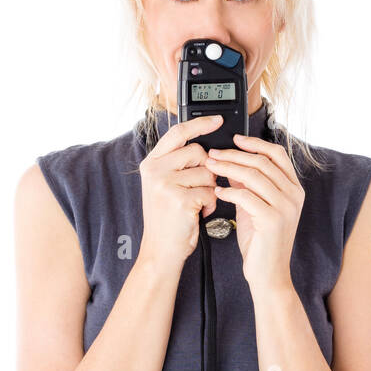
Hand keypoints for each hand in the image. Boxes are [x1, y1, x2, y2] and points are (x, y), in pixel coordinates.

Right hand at [134, 114, 224, 274]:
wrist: (161, 250)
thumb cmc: (169, 220)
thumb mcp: (167, 186)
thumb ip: (180, 164)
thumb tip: (209, 149)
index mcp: (152, 163)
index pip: (179, 132)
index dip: (200, 124)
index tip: (218, 120)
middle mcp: (155, 170)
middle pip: (199, 152)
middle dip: (207, 171)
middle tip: (197, 189)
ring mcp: (165, 183)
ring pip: (208, 172)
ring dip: (210, 190)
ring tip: (196, 204)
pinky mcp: (179, 198)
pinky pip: (210, 191)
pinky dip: (210, 204)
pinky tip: (198, 214)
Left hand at [202, 132, 305, 292]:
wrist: (268, 275)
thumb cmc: (261, 243)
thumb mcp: (255, 207)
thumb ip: (249, 185)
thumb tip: (232, 163)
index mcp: (294, 189)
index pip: (277, 154)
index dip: (255, 143)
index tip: (234, 139)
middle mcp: (294, 195)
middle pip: (263, 161)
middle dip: (234, 155)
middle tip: (213, 153)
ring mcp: (285, 207)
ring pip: (254, 175)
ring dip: (227, 168)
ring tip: (210, 167)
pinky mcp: (272, 220)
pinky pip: (246, 196)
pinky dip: (228, 191)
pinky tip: (217, 191)